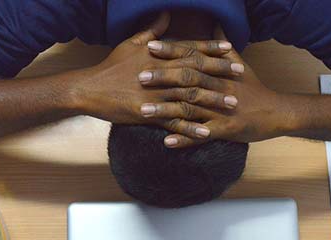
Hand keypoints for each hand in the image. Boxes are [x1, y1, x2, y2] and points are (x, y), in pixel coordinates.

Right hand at [76, 12, 244, 131]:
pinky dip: (191, 129)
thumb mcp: (131, 42)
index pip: (190, 50)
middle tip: (241, 77)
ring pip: (189, 98)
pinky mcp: (147, 114)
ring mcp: (155, 95)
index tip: (231, 50)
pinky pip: (173, 123)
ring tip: (232, 106)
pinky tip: (207, 133)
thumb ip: (152, 30)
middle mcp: (160, 73)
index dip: (211, 50)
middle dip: (219, 74)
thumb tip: (165, 15)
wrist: (89, 88)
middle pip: (195, 72)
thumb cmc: (111, 65)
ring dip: (212, 102)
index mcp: (158, 56)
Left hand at [137, 29, 296, 147]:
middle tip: (139, 77)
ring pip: (190, 108)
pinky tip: (166, 141)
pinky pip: (201, 135)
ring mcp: (221, 110)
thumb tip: (215, 22)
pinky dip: (184, 138)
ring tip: (143, 111)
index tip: (149, 47)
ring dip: (165, 110)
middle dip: (162, 78)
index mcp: (219, 71)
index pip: (192, 57)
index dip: (171, 51)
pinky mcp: (225, 130)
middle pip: (188, 80)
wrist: (277, 112)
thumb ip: (222, 46)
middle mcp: (218, 88)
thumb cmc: (254, 88)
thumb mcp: (240, 63)